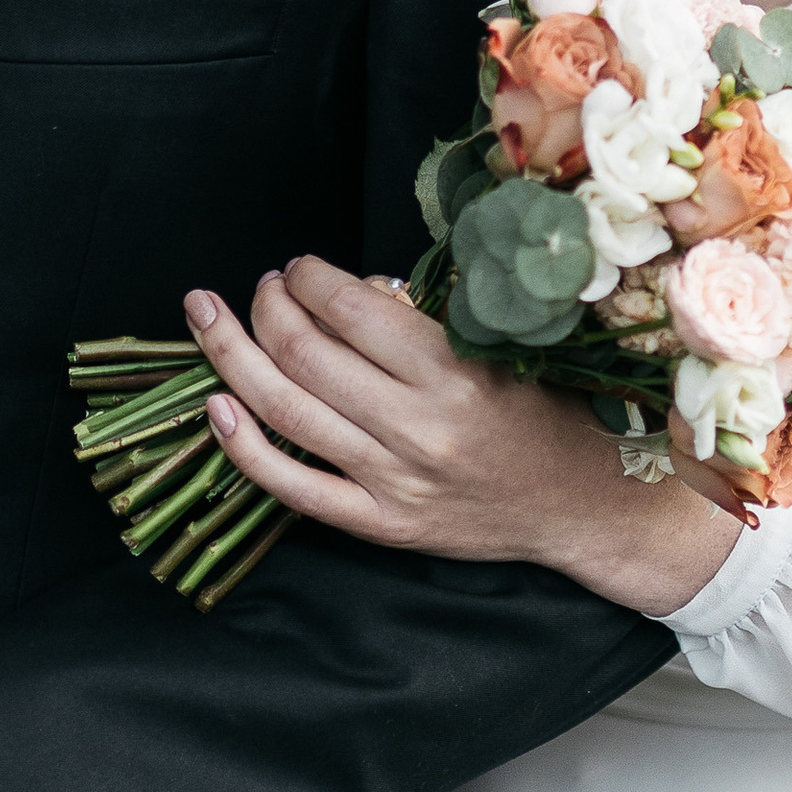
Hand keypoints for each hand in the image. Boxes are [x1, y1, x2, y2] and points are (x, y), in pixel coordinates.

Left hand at [185, 257, 744, 618]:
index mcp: (454, 372)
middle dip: (266, 307)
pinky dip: (245, 448)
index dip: (308, 277)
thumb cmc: (542, 414)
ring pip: (286, 413)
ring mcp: (394, 481)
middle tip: (262, 287)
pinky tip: (215, 407)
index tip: (300, 266)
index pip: (350, 307)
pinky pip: (296, 489)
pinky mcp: (382, 525)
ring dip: (234, 356)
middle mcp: (419, 428)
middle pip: (305, 355)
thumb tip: (346, 289)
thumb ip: (423, 320)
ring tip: (211, 319)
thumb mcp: (498, 349)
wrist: (580, 506)